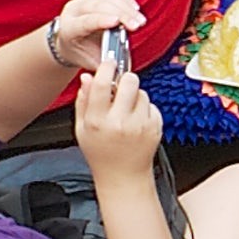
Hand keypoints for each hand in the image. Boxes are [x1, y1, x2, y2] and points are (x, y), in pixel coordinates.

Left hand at [46, 0, 147, 60]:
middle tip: (138, 25)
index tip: (117, 22)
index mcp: (69, 28)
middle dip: (121, 14)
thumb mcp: (89, 61)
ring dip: (127, 8)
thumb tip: (119, 64)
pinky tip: (135, 9)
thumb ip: (103, 62)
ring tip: (140, 20)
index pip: (85, 21)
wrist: (70, 42)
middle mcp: (74, 10)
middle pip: (98, 6)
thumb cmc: (81, 53)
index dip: (101, 20)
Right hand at [73, 41, 161, 178]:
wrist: (123, 175)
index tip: (108, 63)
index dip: (106, 69)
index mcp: (98, 122)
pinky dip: (144, 109)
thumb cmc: (101, 153)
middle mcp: (121, 123)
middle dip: (125, 79)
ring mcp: (141, 125)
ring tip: (126, 111)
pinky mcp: (156, 127)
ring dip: (134, 96)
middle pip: (129, 82)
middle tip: (119, 87)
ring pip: (142, 93)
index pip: (103, 85)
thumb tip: (87, 77)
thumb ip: (83, 101)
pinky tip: (136, 121)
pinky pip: (152, 106)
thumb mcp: (82, 128)